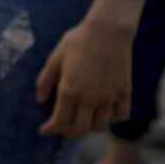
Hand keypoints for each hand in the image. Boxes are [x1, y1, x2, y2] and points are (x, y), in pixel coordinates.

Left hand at [35, 19, 131, 137]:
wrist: (108, 30)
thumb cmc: (78, 41)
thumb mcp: (55, 58)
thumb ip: (45, 81)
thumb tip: (40, 100)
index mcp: (69, 90)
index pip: (59, 122)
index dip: (50, 130)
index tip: (44, 131)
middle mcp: (90, 98)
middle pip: (80, 130)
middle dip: (68, 132)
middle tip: (63, 127)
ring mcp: (109, 97)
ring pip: (100, 126)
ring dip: (90, 126)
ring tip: (84, 118)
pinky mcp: (124, 92)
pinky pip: (120, 116)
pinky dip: (112, 118)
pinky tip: (105, 111)